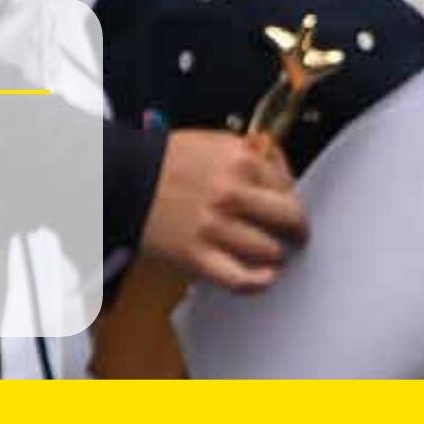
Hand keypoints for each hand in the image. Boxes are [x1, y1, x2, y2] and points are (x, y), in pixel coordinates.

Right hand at [140, 129, 306, 291]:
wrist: (126, 180)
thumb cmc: (167, 161)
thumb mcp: (214, 141)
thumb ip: (249, 152)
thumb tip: (280, 166)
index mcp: (239, 159)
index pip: (287, 184)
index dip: (291, 196)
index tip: (289, 204)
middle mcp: (232, 192)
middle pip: (289, 219)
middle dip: (297, 229)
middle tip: (297, 234)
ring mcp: (216, 227)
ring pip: (270, 250)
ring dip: (276, 254)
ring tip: (273, 253)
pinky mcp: (199, 256)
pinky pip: (240, 278)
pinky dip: (258, 282)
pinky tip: (265, 278)